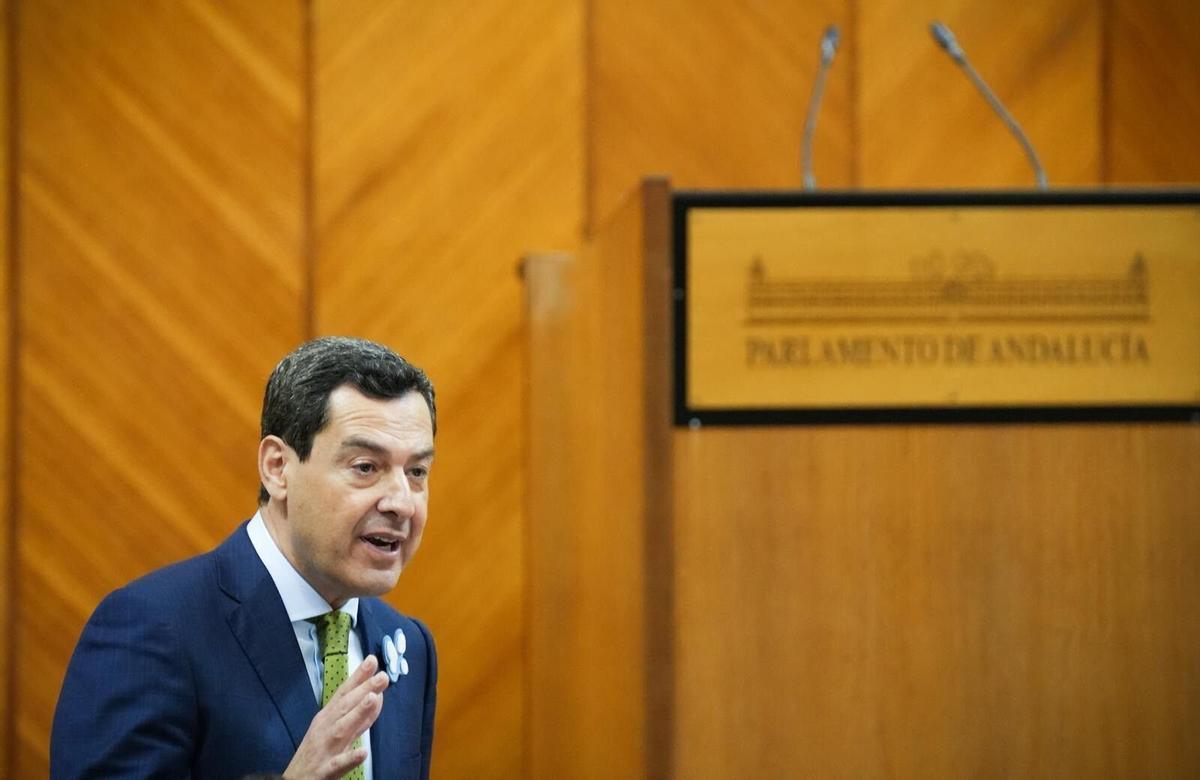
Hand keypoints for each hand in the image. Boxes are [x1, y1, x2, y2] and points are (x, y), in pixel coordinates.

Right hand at [284, 655, 388, 779]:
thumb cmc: (317, 753)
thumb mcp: (335, 730)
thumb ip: (357, 715)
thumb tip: (376, 695)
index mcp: (327, 718)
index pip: (344, 693)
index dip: (358, 677)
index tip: (372, 660)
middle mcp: (326, 729)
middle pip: (345, 706)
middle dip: (363, 690)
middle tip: (382, 676)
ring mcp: (325, 749)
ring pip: (342, 729)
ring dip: (357, 713)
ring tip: (373, 698)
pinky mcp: (325, 771)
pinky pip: (338, 764)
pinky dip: (350, 757)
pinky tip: (363, 752)